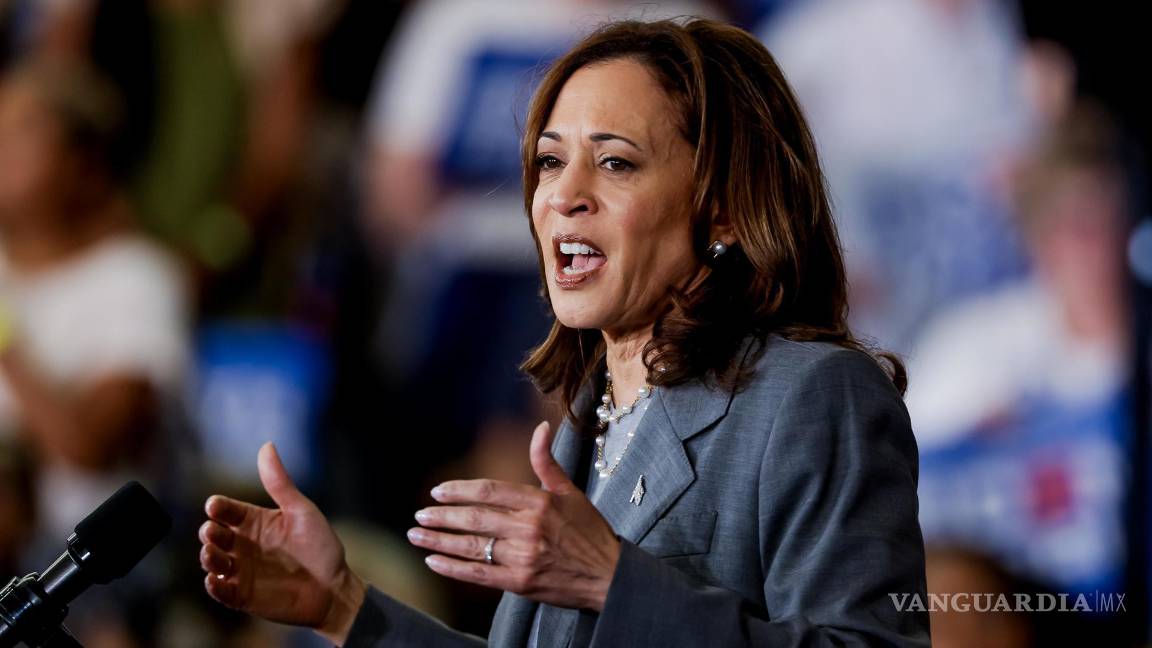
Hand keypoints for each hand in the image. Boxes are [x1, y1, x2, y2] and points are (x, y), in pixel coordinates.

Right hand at [199, 442, 365, 644]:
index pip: (227, 510)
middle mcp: (243, 545)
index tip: (215, 506)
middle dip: (209, 532)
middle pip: (214, 535)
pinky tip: (214, 580)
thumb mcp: (301, 511)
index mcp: (255, 521)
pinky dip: (214, 587)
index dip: (218, 507)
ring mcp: (241, 571)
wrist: (334, 589)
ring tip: (212, 553)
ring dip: (208, 557)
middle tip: (212, 531)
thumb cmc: (320, 546)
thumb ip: (280, 484)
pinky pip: (221, 592)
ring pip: (213, 562)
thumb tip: (267, 445)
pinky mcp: (242, 596)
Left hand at [408, 421, 620, 610]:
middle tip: (419, 514)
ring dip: (439, 540)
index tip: (438, 491)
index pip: (490, 491)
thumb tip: (540, 427)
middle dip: (442, 516)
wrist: (608, 575)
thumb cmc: (589, 532)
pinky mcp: (520, 582)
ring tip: (417, 535)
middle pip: (475, 518)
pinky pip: (478, 574)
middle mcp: (528, 528)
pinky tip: (434, 561)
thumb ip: (546, 462)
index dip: (460, 490)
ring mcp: (523, 557)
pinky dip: (453, 568)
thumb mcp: (570, 492)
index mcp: (539, 502)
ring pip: (472, 546)